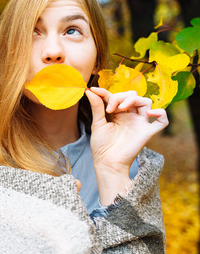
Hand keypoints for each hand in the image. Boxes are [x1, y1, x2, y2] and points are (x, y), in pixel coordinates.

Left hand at [84, 87, 167, 204]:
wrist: (107, 163)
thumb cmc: (101, 146)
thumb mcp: (97, 123)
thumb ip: (97, 106)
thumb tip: (90, 90)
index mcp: (118, 114)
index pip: (117, 96)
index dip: (106, 92)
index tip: (94, 90)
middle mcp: (131, 116)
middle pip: (133, 96)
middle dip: (120, 96)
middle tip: (109, 108)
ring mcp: (140, 123)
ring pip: (146, 102)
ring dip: (133, 100)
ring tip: (120, 109)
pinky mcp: (147, 132)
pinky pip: (162, 120)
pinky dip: (160, 113)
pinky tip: (148, 113)